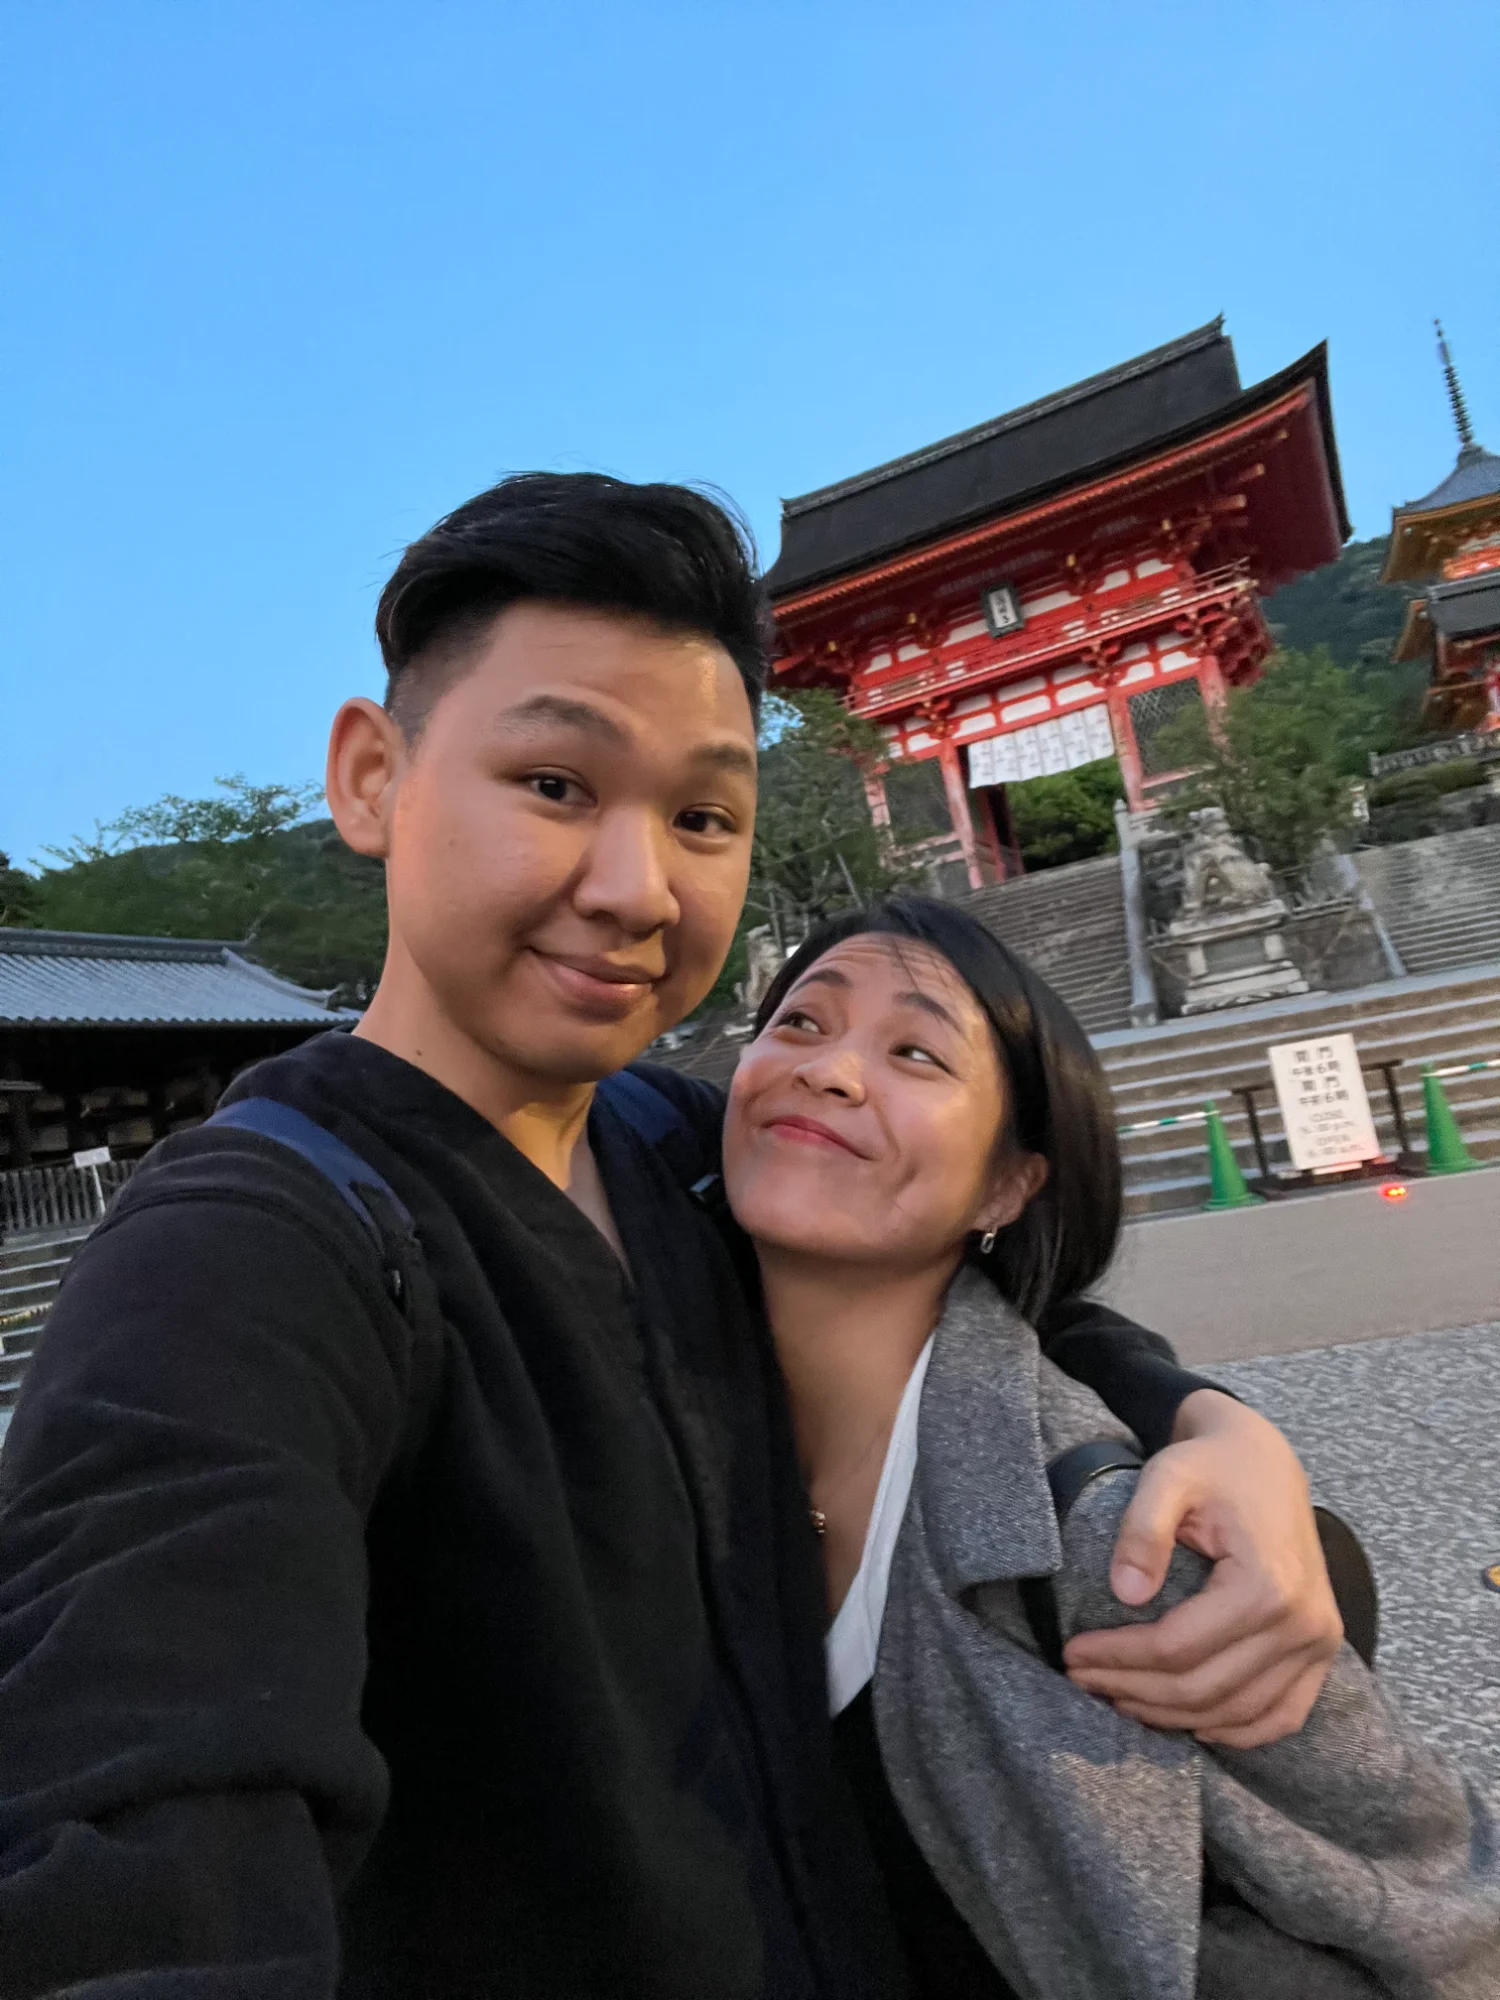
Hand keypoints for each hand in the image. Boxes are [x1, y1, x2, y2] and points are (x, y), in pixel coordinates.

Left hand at [1062, 1389, 1342, 1747]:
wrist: (1264, 1460)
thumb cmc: (1211, 1465)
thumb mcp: (1167, 1476)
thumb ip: (1142, 1528)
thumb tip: (1125, 1594)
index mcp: (1267, 1583)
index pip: (1178, 1648)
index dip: (1118, 1658)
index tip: (1072, 1654)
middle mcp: (1303, 1622)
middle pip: (1204, 1689)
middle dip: (1134, 1691)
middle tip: (1083, 1681)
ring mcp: (1319, 1642)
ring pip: (1237, 1712)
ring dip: (1173, 1717)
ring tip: (1118, 1698)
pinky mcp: (1322, 1650)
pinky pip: (1282, 1715)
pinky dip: (1235, 1729)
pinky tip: (1188, 1722)